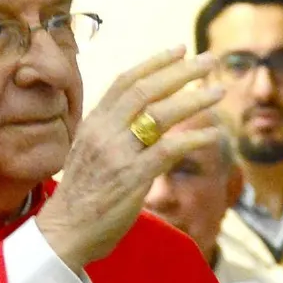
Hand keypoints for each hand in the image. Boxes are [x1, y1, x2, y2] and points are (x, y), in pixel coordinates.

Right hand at [37, 46, 222, 271]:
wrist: (63, 233)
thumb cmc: (79, 199)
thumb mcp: (87, 155)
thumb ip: (110, 136)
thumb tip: (141, 122)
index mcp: (92, 124)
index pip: (124, 82)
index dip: (154, 63)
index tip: (179, 50)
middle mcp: (103, 132)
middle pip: (146, 90)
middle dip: (181, 72)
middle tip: (209, 61)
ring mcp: (117, 153)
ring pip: (161, 114)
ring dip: (195, 100)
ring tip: (219, 92)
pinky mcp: (132, 177)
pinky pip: (169, 150)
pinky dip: (194, 139)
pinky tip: (214, 134)